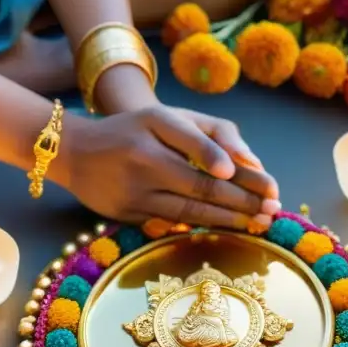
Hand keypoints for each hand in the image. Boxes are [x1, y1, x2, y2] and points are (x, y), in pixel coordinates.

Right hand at [56, 105, 279, 229]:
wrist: (75, 152)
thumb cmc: (133, 130)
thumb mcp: (165, 118)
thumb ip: (206, 133)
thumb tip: (240, 163)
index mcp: (155, 126)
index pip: (203, 150)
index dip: (237, 170)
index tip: (267, 186)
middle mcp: (143, 159)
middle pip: (201, 186)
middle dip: (241, 200)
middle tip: (272, 210)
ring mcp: (133, 190)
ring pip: (189, 209)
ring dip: (227, 218)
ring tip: (256, 223)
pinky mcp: (126, 214)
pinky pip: (170, 221)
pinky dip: (200, 224)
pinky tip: (225, 228)